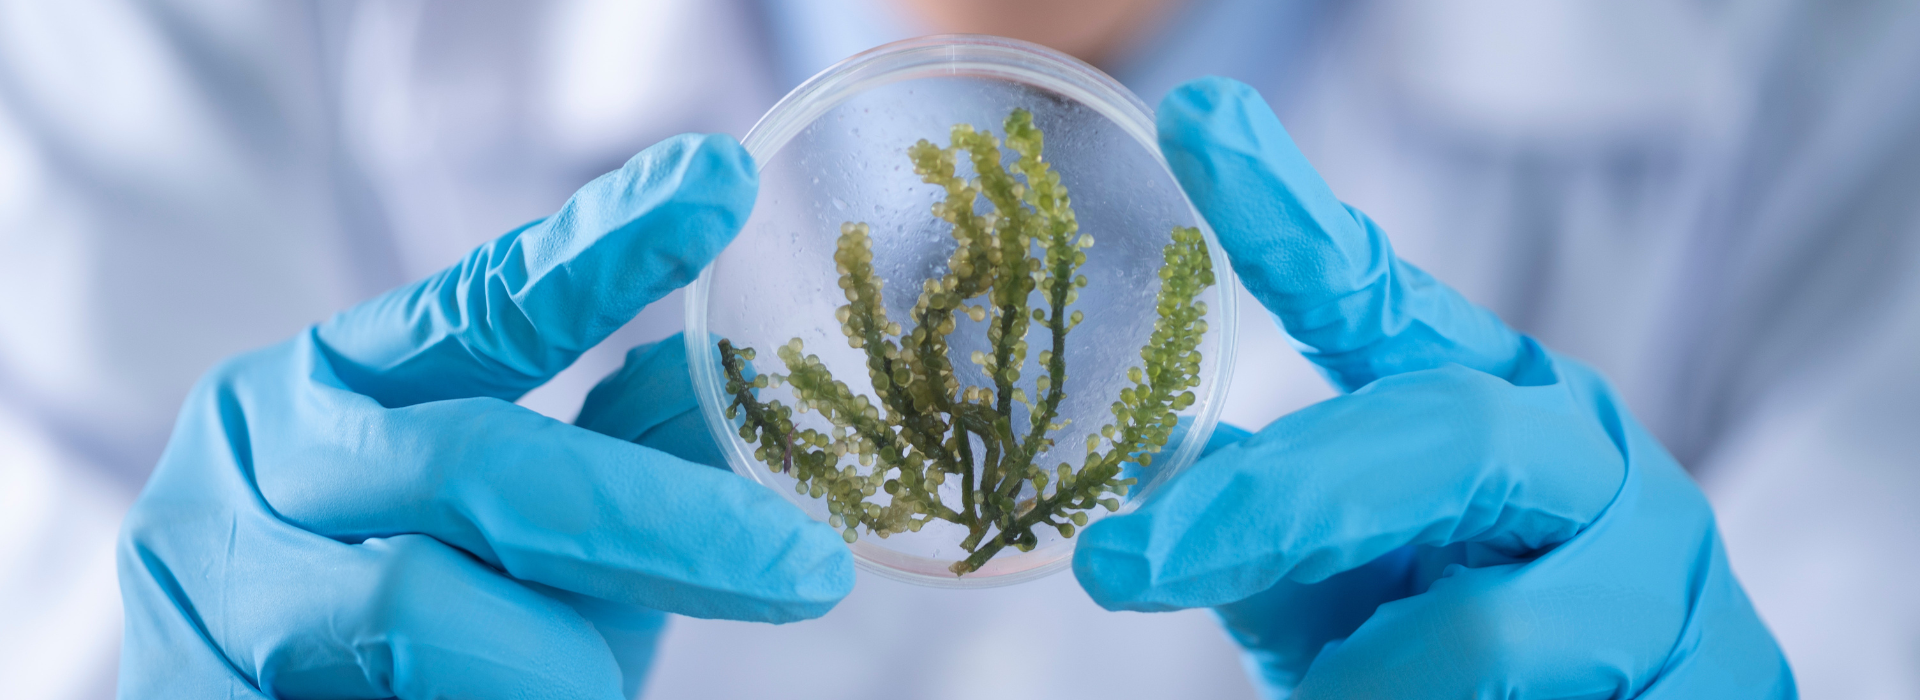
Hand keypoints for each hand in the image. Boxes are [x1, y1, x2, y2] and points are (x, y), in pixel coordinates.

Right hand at [117, 135, 853, 698]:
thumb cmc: (407, 648)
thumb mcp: (523, 542)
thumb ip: (607, 459)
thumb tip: (721, 373)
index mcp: (339, 380)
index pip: (484, 301)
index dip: (603, 250)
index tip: (720, 187)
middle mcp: (260, 452)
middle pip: (476, 462)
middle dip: (659, 524)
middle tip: (802, 568)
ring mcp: (207, 573)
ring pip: (420, 607)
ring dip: (552, 667)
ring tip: (592, 693)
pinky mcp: (184, 688)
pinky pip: (384, 697)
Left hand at [1072, 78, 1794, 697]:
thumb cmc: (1464, 666)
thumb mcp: (1352, 589)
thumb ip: (1279, 532)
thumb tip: (1154, 488)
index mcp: (1486, 398)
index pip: (1379, 296)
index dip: (1289, 218)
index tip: (1198, 122)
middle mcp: (1582, 453)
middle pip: (1443, 435)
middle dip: (1274, 508)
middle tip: (1125, 567)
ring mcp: (1662, 564)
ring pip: (1487, 627)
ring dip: (1373, 687)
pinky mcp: (1721, 671)